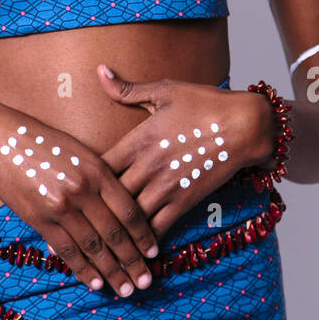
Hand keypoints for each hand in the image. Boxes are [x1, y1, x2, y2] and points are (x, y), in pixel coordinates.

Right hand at [0, 101, 159, 296]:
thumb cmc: (42, 142)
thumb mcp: (80, 151)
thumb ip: (101, 177)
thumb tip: (120, 208)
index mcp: (98, 170)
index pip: (129, 210)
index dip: (144, 235)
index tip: (154, 253)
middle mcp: (83, 189)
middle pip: (115, 233)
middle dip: (133, 262)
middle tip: (146, 282)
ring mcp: (60, 206)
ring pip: (93, 247)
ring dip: (112, 272)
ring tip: (126, 290)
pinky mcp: (39, 219)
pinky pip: (67, 250)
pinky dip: (83, 269)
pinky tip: (96, 284)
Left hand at [96, 65, 275, 238]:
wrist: (245, 124)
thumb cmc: (204, 103)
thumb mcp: (164, 91)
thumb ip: (127, 89)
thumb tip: (100, 70)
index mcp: (138, 139)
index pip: (100, 165)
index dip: (83, 178)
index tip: (74, 185)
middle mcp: (148, 166)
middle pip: (109, 195)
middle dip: (95, 208)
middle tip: (80, 220)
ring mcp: (166, 186)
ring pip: (131, 216)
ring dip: (117, 228)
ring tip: (101, 241)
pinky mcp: (185, 200)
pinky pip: (159, 226)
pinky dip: (145, 240)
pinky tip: (134, 249)